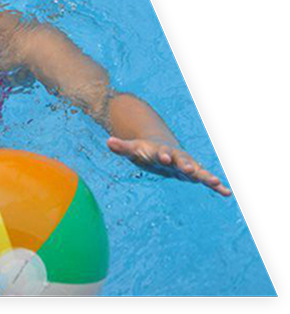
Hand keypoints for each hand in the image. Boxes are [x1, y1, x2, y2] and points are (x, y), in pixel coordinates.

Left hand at [107, 136, 231, 196]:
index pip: (161, 152)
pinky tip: (227, 193)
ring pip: (197, 171)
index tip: (164, 156)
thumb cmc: (145, 150)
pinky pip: (205, 180)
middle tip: (191, 170)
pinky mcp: (192, 174)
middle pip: (182, 161)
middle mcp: (176, 157)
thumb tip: (108, 141)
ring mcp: (186, 165)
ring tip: (217, 183)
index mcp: (161, 151)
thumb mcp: (133, 149)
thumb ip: (122, 147)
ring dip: (206, 177)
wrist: (161, 149)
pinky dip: (216, 186)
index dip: (162, 154)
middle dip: (186, 165)